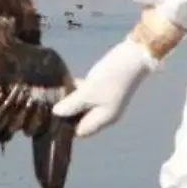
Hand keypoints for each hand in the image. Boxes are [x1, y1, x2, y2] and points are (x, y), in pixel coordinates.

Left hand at [52, 14, 185, 137]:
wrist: (135, 56)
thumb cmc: (112, 77)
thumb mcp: (88, 92)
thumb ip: (72, 104)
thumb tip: (56, 114)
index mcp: (103, 119)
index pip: (81, 131)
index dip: (66, 127)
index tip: (50, 118)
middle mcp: (106, 113)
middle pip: (82, 118)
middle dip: (67, 112)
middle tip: (50, 103)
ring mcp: (107, 101)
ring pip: (84, 105)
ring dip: (72, 99)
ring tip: (55, 92)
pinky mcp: (107, 88)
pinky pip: (89, 93)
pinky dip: (79, 90)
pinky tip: (67, 81)